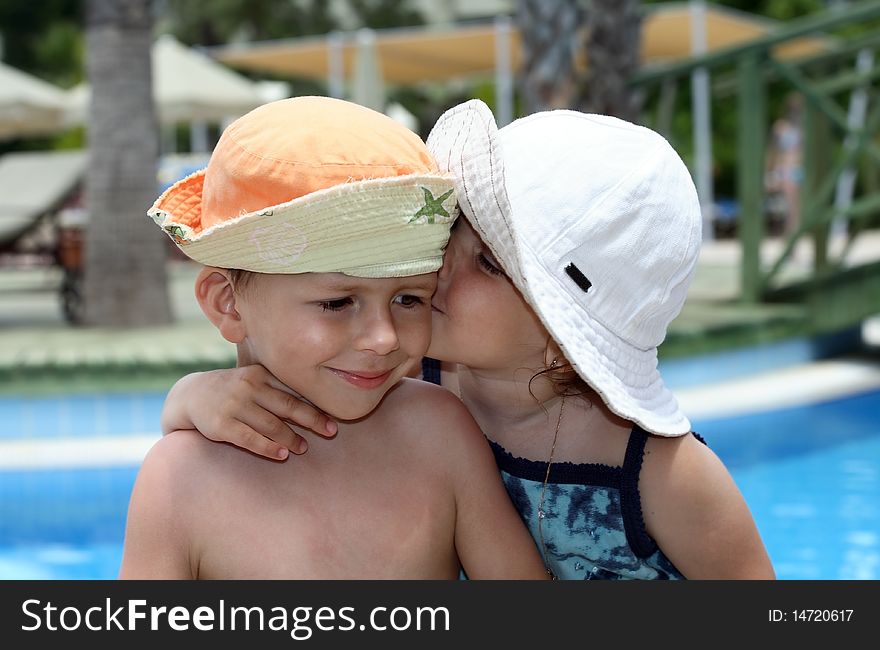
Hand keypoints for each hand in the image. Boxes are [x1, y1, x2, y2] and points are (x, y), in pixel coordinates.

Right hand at [161, 365, 337, 459]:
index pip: (292, 391)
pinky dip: (269, 448)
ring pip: (271, 425)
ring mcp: (234, 406)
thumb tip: (315, 403)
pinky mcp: (222, 425)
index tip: (333, 418)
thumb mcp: (252, 380)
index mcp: (260, 374)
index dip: (315, 406)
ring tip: (304, 448)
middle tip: (330, 432)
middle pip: (287, 406)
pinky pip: (250, 439)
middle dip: (312, 420)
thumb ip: (276, 388)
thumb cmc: (232, 389)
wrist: (190, 395)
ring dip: (292, 438)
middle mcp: (248, 387)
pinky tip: (283, 454)